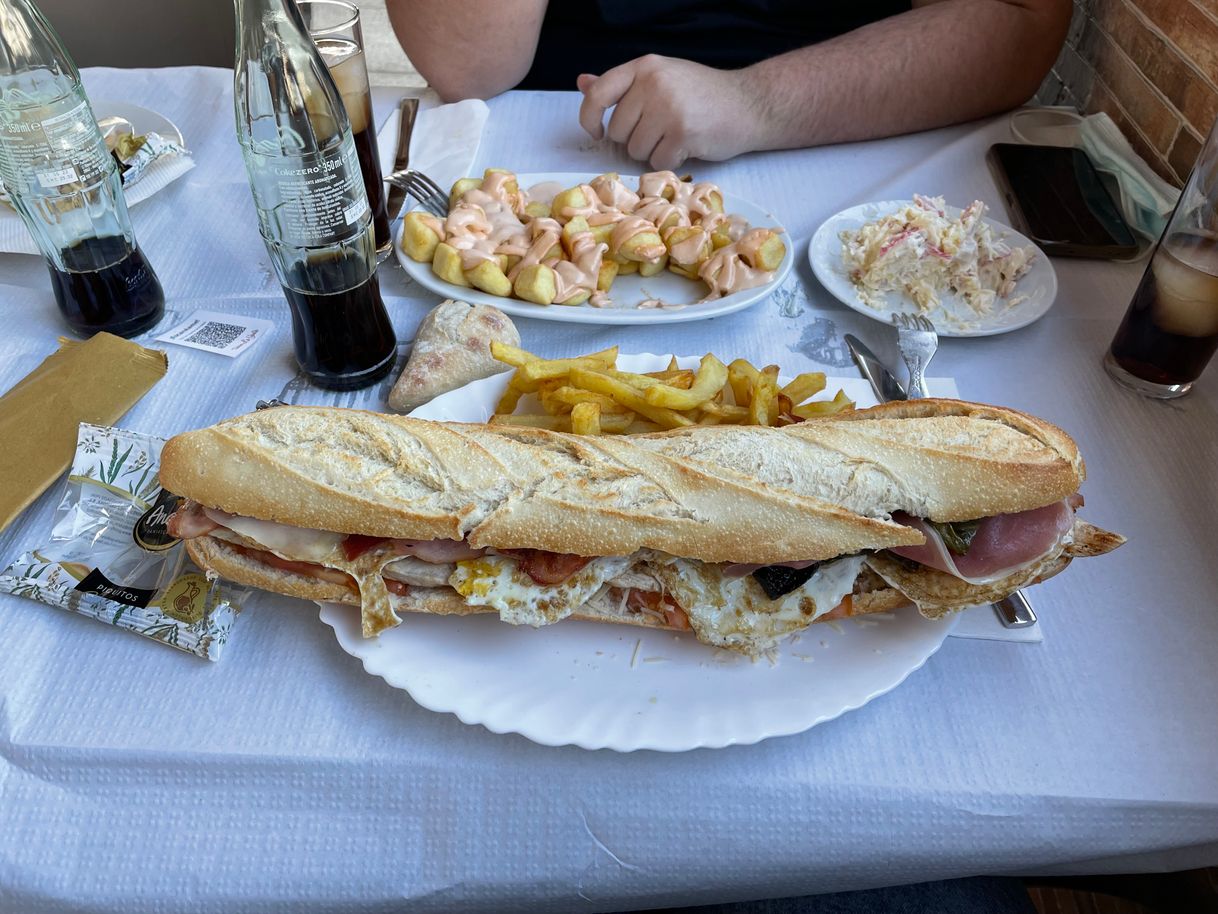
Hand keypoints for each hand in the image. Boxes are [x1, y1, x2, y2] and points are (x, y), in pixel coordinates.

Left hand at [577, 55, 763, 170]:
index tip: (597, 132)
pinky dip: (670, 162)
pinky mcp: (683, 133)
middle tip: (660, 131)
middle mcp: (653, 83)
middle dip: (633, 140)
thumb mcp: (661, 78)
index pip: (598, 94)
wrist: (749, 104)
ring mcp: (668, 108)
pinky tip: (686, 147)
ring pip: (635, 150)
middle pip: (617, 131)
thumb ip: (622, 85)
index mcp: (644, 66)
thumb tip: (582, 83)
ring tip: (675, 137)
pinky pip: (657, 162)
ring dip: (652, 152)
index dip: (589, 118)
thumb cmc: (703, 94)